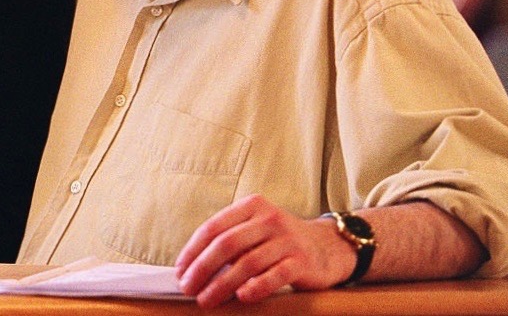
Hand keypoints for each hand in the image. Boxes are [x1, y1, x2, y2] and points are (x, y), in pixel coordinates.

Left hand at [175, 194, 356, 306]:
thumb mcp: (254, 230)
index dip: (193, 250)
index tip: (180, 271)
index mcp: (251, 206)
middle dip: (202, 268)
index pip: (213, 227)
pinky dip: (257, 286)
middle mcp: (269, 218)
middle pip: (227, 244)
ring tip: (206, 300)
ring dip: (222, 284)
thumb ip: (228, 241)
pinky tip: (242, 297)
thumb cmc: (279, 242)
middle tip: (188, 288)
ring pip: (247, 262)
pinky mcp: (302, 261)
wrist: (327, 247)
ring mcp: (287, 239)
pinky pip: (276, 275)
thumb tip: (191, 267)